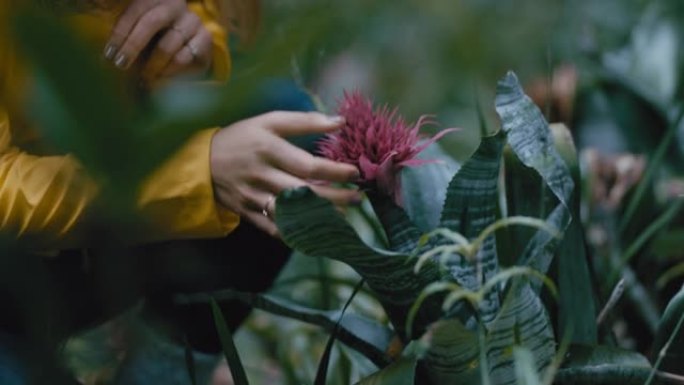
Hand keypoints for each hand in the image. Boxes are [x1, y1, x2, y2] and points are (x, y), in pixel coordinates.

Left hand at [104, 0, 211, 80]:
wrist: (188, 50)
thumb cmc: (154, 41)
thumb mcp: (136, 32)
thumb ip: (123, 34)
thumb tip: (103, 52)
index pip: (135, 10)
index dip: (120, 32)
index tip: (109, 55)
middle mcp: (175, 4)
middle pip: (152, 22)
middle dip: (133, 46)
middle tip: (121, 65)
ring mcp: (192, 20)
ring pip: (168, 44)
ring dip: (151, 65)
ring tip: (142, 78)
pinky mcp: (206, 37)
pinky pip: (184, 57)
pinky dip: (169, 71)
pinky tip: (160, 77)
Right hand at [210, 111, 361, 236]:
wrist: (201, 163)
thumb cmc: (241, 137)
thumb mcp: (268, 121)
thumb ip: (305, 121)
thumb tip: (341, 121)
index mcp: (267, 149)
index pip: (307, 165)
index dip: (334, 172)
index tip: (355, 173)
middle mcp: (261, 175)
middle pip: (303, 193)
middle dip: (335, 198)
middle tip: (359, 199)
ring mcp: (253, 198)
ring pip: (291, 214)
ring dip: (319, 218)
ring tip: (344, 217)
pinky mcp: (248, 214)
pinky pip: (275, 228)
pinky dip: (296, 233)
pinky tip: (317, 232)